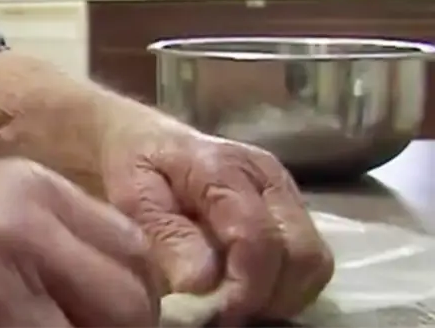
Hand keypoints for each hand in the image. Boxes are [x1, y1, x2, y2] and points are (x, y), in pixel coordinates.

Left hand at [102, 120, 334, 322]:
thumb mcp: (133, 195)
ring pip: (315, 260)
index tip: (218, 315)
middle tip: (227, 314)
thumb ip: (167, 236)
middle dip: (270, 295)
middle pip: (302, 253)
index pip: (259, 238)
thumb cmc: (136, 165)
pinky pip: (310, 259)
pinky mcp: (292, 207)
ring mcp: (286, 191)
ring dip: (283, 294)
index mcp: (225, 168)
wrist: (147, 137)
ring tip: (236, 304)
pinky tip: (248, 290)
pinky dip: (287, 285)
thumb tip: (202, 284)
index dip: (245, 287)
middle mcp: (268, 177)